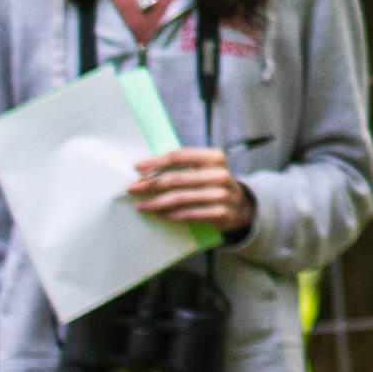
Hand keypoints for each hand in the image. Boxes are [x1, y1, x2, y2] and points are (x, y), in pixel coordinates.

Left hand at [134, 146, 256, 234]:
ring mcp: (220, 194)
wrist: (240, 205)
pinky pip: (189, 214)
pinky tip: (159, 215)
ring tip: (141, 205)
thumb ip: (183, 164)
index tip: (137, 167)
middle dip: (150, 184)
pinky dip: (171, 215)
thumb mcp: (205, 167)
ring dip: (156, 203)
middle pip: (176, 178)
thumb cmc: (212, 182)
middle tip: (132, 188)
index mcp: (214, 157)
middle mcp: (219, 174)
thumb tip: (146, 168)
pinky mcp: (220, 213)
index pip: (179, 156)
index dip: (156, 161)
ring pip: (180, 198)